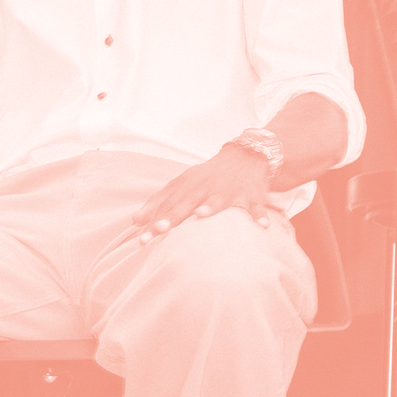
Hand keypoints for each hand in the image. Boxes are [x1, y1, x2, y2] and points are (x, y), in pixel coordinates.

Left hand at [131, 145, 280, 244]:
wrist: (244, 157)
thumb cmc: (208, 177)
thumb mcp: (182, 185)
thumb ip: (159, 203)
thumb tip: (135, 220)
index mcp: (188, 186)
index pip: (168, 206)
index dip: (154, 221)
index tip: (142, 239)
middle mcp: (206, 188)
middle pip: (186, 202)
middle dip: (174, 215)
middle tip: (161, 228)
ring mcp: (229, 191)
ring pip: (218, 200)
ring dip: (211, 207)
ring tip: (202, 215)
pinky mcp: (251, 195)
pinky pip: (255, 206)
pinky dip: (259, 215)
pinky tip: (261, 226)